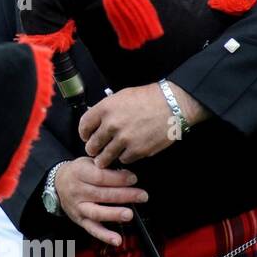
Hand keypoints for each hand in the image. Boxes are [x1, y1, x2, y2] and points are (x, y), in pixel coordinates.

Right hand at [55, 157, 148, 246]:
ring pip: (96, 212)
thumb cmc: (79, 172)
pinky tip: (117, 239)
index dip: (118, 178)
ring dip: (114, 214)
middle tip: (141, 195)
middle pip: (101, 194)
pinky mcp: (80, 220)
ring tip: (129, 214)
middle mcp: (77, 191)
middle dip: (124, 195)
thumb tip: (127, 172)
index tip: (133, 179)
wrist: (58, 183)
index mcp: (79, 173)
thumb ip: (105, 166)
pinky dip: (105, 235)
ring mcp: (78, 207)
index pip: (100, 177)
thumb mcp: (88, 161)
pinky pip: (93, 229)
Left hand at [79, 82, 205, 166]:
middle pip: (92, 145)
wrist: (172, 105)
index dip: (84, 134)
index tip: (86, 137)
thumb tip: (96, 121)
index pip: (84, 126)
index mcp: (105, 109)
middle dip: (92, 149)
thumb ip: (106, 110)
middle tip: (94, 151)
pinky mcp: (138, 150)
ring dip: (104, 159)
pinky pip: (123, 159)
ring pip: (105, 157)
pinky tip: (126, 153)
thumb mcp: (121, 97)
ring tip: (104, 159)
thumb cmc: (148, 98)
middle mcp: (112, 124)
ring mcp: (124, 139)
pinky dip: (124, 157)